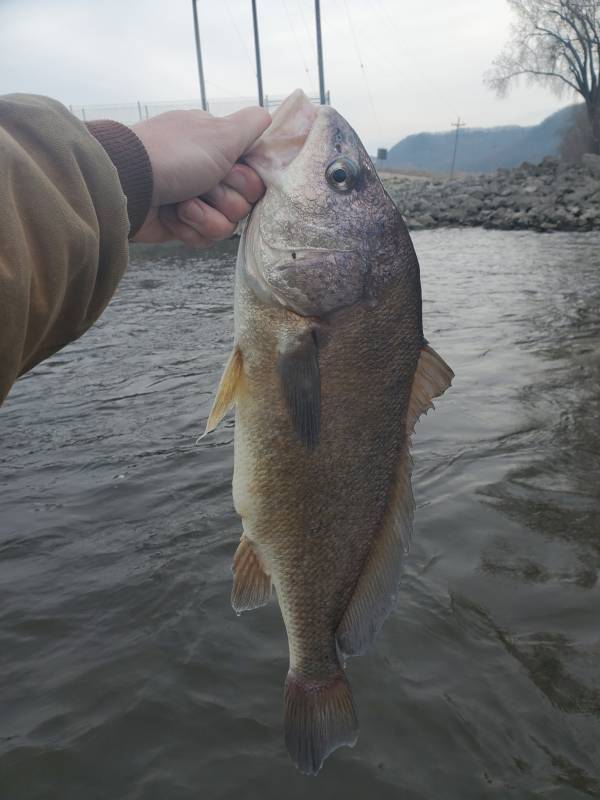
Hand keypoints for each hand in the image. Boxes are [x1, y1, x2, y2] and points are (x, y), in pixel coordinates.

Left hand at [131, 106, 270, 244]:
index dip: (247, 180)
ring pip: (227, 224)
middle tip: (204, 184)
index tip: (231, 170)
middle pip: (245, 203)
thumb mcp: (222, 132)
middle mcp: (210, 173)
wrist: (130, 186)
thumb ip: (253, 124)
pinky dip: (189, 227)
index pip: (256, 176)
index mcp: (220, 148)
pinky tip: (172, 215)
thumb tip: (271, 116)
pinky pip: (205, 236)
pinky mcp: (183, 224)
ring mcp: (197, 199)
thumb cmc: (176, 155)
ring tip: (182, 203)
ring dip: (206, 215)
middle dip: (225, 198)